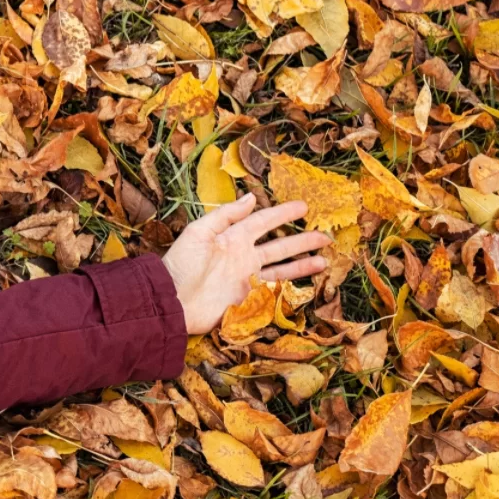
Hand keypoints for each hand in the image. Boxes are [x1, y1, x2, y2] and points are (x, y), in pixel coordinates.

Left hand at [160, 194, 327, 334]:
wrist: (172, 301)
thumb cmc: (181, 264)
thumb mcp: (199, 233)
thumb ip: (225, 215)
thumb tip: (250, 197)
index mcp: (232, 238)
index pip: (263, 222)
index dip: (282, 214)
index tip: (304, 207)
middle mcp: (244, 256)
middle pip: (280, 246)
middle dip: (302, 241)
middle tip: (326, 235)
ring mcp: (247, 278)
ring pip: (282, 268)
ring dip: (303, 264)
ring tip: (325, 259)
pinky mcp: (248, 298)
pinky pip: (275, 291)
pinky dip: (292, 287)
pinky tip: (308, 283)